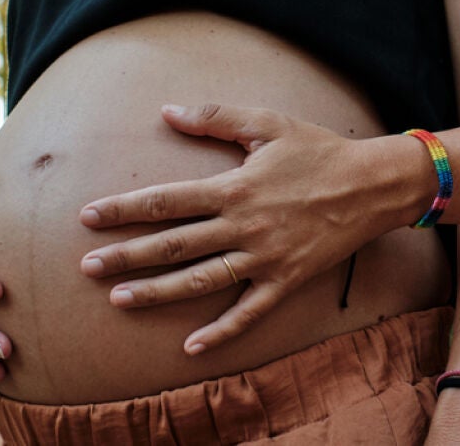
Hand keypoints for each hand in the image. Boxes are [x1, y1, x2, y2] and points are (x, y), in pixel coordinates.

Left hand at [78, 103, 419, 353]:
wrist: (374, 185)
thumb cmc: (319, 149)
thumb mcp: (268, 123)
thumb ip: (215, 117)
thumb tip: (167, 112)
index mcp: (234, 188)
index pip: (165, 200)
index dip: (123, 208)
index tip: (88, 216)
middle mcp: (243, 227)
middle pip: (172, 245)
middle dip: (125, 256)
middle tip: (86, 267)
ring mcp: (264, 258)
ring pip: (200, 280)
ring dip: (157, 292)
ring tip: (119, 299)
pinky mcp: (285, 281)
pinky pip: (248, 312)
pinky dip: (220, 332)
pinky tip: (190, 347)